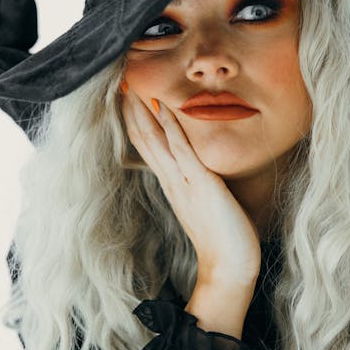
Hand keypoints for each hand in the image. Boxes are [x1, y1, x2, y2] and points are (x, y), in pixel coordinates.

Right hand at [121, 87, 261, 284]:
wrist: (229, 267)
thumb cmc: (224, 238)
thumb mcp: (207, 205)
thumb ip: (199, 187)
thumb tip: (202, 172)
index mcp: (173, 185)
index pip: (148, 147)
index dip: (136, 121)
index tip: (128, 98)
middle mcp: (172, 182)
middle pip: (144, 139)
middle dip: (132, 110)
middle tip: (120, 82)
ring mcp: (183, 182)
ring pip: (155, 140)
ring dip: (143, 111)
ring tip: (131, 87)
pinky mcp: (201, 184)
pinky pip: (181, 149)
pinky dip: (170, 126)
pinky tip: (163, 106)